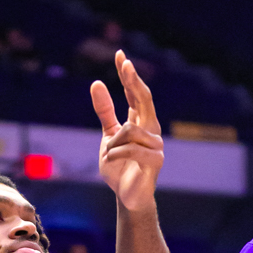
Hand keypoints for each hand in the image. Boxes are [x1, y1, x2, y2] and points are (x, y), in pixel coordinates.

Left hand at [91, 52, 163, 213]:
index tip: (120, 55)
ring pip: (129, 130)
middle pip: (144, 98)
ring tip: (109, 156)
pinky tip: (112, 162)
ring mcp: (156, 144)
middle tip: (125, 63)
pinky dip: (115, 154)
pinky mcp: (156, 160)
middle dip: (133, 81)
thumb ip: (105, 111)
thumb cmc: (119, 167)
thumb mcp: (107, 136)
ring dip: (112, 144)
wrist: (127, 197)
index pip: (135, 92)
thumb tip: (96, 82)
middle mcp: (152, 128)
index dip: (128, 74)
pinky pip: (130, 149)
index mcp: (140, 121)